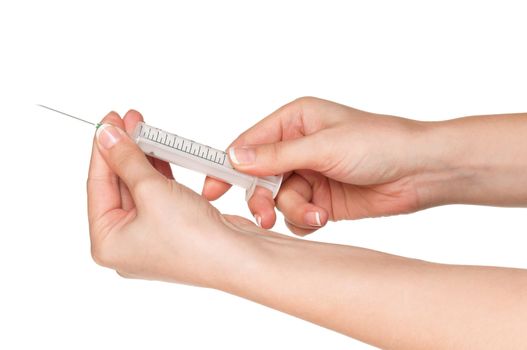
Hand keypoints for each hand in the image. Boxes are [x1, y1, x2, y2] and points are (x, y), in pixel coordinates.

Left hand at [87, 110, 261, 285]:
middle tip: (127, 120)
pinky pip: (158, 194)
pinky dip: (158, 172)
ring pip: (139, 188)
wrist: (238, 256)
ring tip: (143, 127)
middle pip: (117, 186)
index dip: (102, 150)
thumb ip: (126, 159)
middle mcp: (126, 243)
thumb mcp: (151, 191)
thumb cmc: (194, 240)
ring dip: (141, 157)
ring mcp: (150, 237)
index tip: (107, 122)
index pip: (97, 186)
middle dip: (124, 150)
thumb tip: (106, 135)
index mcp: (107, 244)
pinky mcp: (172, 229)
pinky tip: (158, 150)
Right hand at [203, 97, 428, 234]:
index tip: (212, 190)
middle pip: (259, 178)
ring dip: (292, 211)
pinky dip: (305, 221)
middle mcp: (298, 148)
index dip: (228, 167)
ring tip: (316, 215)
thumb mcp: (324, 146)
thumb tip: (234, 157)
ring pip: (278, 200)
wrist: (420, 171)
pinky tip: (323, 218)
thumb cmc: (379, 143)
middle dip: (262, 198)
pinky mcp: (321, 200)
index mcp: (294, 121)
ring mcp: (309, 175)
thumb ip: (276, 155)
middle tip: (265, 216)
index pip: (249, 145)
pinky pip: (296, 215)